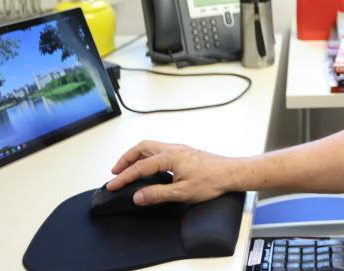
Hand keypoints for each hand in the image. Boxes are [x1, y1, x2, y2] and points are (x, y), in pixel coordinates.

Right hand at [107, 140, 240, 205]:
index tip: (112, 185)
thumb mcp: (182, 192)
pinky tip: (148, 167)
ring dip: (136, 156)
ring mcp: (179, 149)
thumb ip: (157, 194)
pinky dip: (147, 156)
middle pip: (142, 148)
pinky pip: (159, 150)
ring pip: (151, 147)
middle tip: (115, 172)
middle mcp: (173, 149)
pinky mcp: (185, 153)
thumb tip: (138, 196)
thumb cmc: (212, 181)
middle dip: (126, 159)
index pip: (140, 167)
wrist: (231, 173)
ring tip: (127, 168)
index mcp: (170, 157)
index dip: (124, 177)